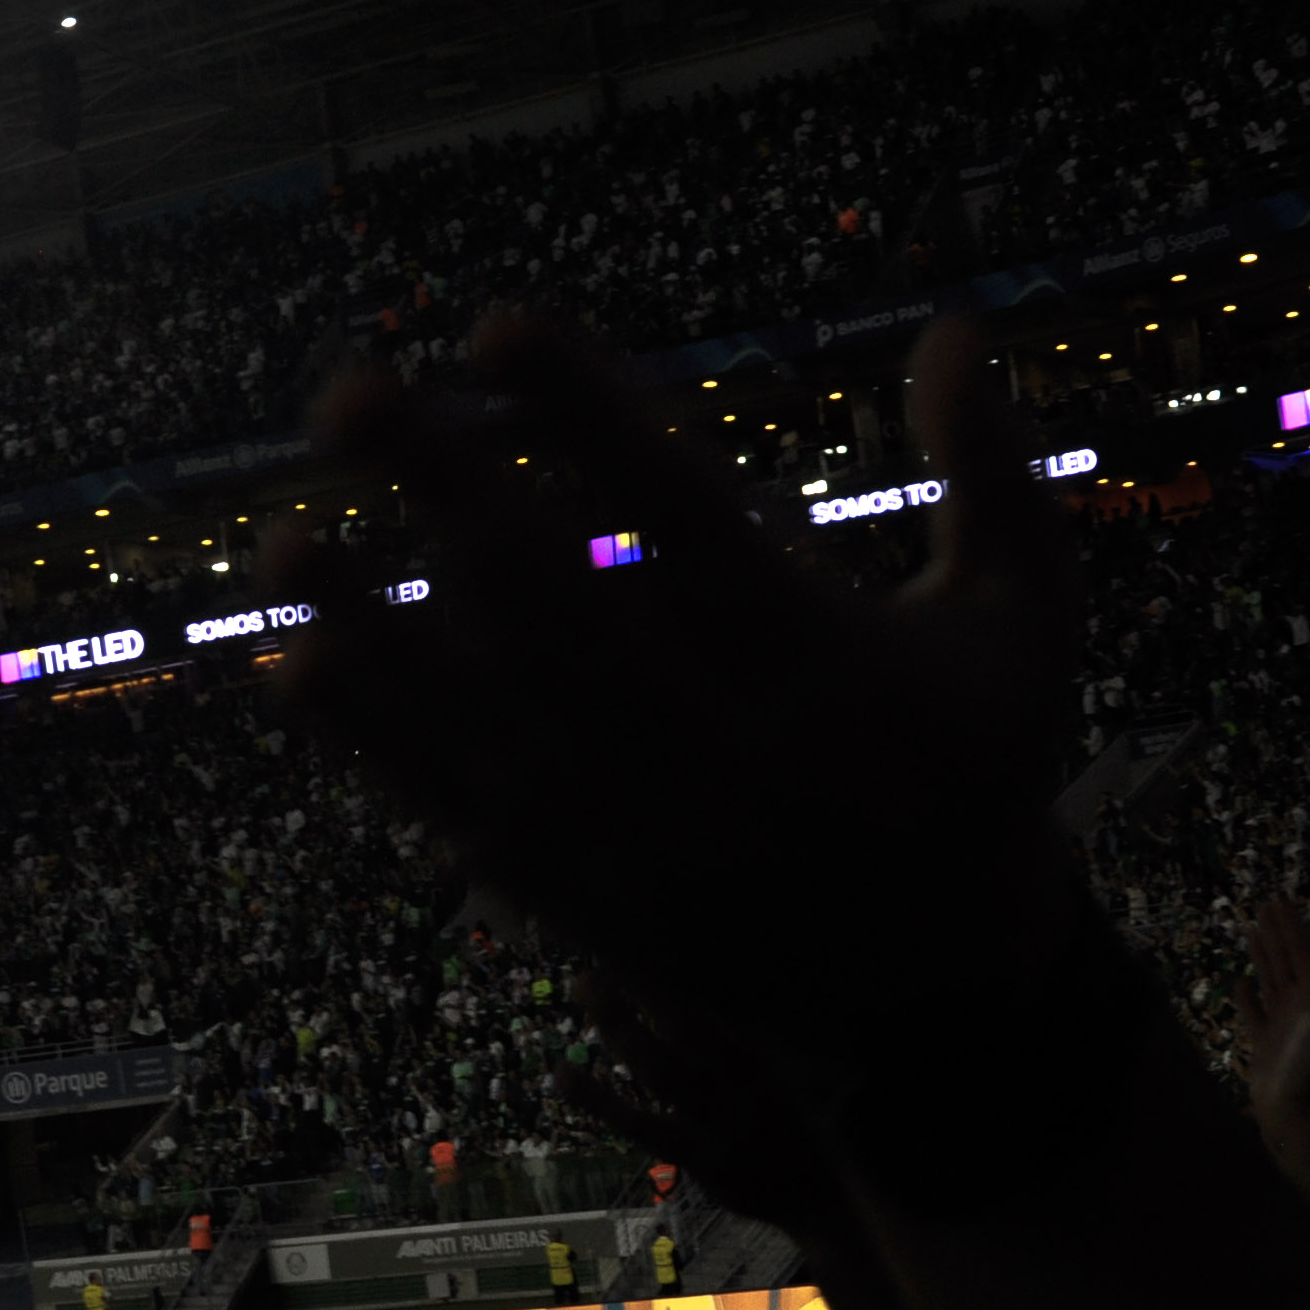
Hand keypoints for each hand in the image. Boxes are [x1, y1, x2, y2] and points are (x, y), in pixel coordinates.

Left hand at [277, 313, 1091, 1100]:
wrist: (937, 993)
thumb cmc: (978, 771)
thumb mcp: (1025, 625)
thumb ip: (992, 471)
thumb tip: (959, 317)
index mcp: (819, 660)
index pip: (678, 510)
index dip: (582, 413)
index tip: (496, 325)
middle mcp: (715, 744)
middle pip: (551, 597)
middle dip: (442, 490)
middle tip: (348, 395)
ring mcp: (639, 830)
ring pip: (481, 713)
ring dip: (374, 624)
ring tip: (284, 535)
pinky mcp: (589, 898)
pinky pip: (462, 810)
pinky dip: (377, 743)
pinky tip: (300, 664)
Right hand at [1231, 892, 1309, 1114]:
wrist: (1305, 1116)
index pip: (1303, 950)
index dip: (1291, 925)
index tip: (1278, 899)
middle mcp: (1302, 1004)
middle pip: (1287, 959)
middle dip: (1277, 932)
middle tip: (1265, 904)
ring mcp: (1283, 1023)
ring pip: (1271, 979)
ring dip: (1263, 955)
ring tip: (1252, 931)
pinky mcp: (1264, 1043)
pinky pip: (1253, 1011)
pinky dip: (1246, 995)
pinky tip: (1239, 982)